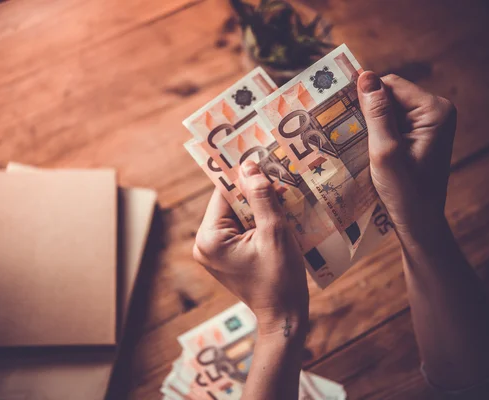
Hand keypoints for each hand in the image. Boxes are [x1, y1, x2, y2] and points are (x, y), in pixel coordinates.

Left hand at [193, 160, 308, 336]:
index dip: (244, 176)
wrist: (284, 315)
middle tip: (277, 174)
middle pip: (230, 204)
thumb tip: (249, 166)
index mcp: (210, 238)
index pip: (224, 194)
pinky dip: (258, 221)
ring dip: (259, 206)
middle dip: (254, 192)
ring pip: (237, 215)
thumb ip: (261, 198)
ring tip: (282, 193)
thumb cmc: (280, 278)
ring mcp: (213, 251)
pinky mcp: (225, 256)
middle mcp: (204, 243)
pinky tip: (278, 213)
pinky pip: (240, 229)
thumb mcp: (274, 233)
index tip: (261, 157)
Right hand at [357, 72, 456, 236]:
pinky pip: (394, 122)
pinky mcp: (422, 135)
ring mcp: (431, 123)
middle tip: (345, 130)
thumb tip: (366, 76)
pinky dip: (377, 132)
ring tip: (354, 141)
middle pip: (391, 95)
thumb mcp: (385, 151)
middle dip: (368, 111)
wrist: (419, 223)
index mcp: (435, 110)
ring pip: (390, 109)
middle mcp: (437, 111)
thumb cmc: (404, 192)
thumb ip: (377, 114)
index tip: (341, 113)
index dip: (365, 97)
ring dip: (370, 123)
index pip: (391, 85)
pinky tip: (365, 147)